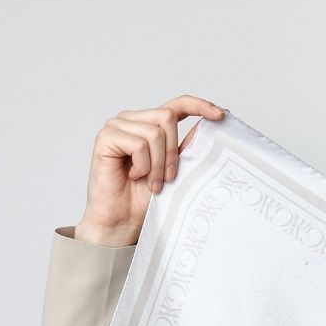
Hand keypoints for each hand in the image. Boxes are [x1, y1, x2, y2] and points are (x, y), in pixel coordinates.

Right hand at [74, 93, 226, 246]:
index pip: (177, 105)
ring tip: (152, 183)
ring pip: (154, 132)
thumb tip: (207, 127)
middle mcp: (133, 120)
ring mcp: (117, 126)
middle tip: (168, 178)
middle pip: (167, 117)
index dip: (199, 105)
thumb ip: (186, 148)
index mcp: (150, 125)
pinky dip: (142, 166)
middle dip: (173, 152)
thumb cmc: (145, 199)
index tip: (220, 115)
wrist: (123, 221)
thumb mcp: (175, 171)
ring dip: (158, 164)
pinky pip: (138, 144)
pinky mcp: (105, 137)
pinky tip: (134, 176)